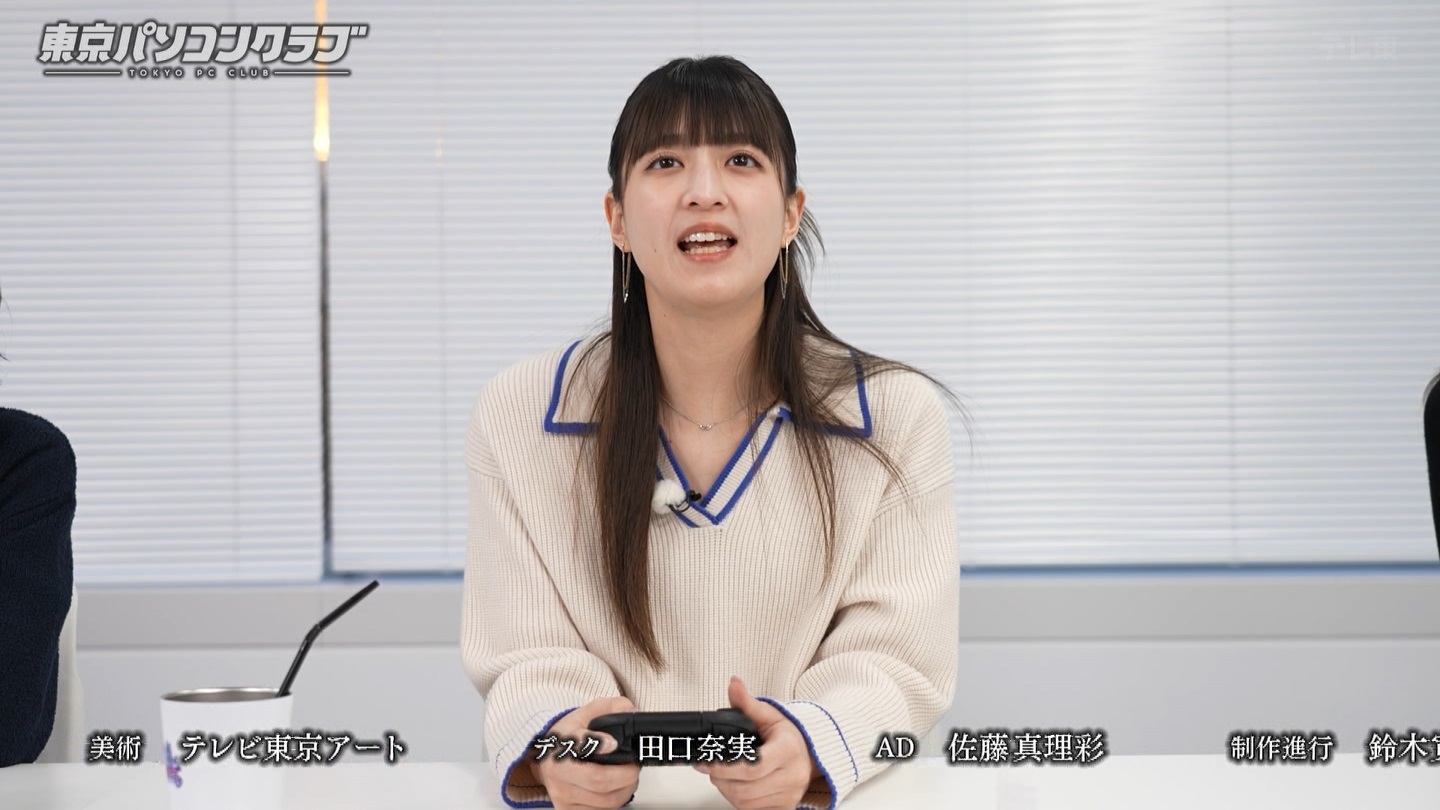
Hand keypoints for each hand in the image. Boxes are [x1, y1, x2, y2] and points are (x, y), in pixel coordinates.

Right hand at [529, 695, 639, 809]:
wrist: (548, 756)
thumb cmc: (569, 735)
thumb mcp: (587, 712)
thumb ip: (611, 707)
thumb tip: (630, 712)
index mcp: (560, 743)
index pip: (578, 744)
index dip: (597, 744)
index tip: (612, 743)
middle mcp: (557, 772)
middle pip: (598, 780)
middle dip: (626, 775)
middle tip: (634, 768)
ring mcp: (561, 794)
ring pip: (603, 801)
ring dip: (625, 790)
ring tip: (628, 778)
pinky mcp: (567, 809)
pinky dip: (615, 802)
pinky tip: (616, 790)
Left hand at [694, 676, 824, 809]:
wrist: (809, 755)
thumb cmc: (788, 736)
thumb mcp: (769, 715)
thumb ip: (747, 702)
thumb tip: (733, 684)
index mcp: (789, 750)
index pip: (753, 766)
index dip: (725, 767)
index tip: (705, 762)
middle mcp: (793, 776)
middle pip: (745, 788)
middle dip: (721, 778)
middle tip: (711, 767)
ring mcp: (789, 796)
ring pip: (745, 802)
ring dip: (727, 790)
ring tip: (725, 776)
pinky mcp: (784, 809)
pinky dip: (740, 801)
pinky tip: (739, 787)